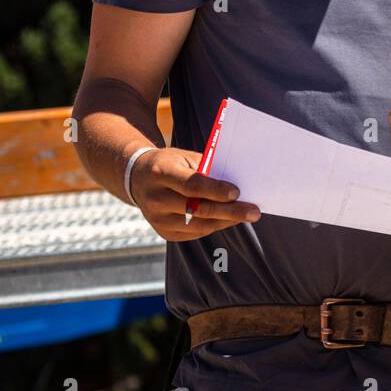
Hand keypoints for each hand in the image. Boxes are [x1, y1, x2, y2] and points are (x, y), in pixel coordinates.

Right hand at [128, 147, 260, 241]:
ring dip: (226, 221)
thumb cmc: (169, 164)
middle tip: (254, 212)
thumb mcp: (183, 157)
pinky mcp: (164, 233)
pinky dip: (215, 226)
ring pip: (199, 225)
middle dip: (230, 211)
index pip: (191, 185)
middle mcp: (155, 199)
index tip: (237, 192)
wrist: (137, 178)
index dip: (215, 190)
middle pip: (198, 209)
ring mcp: (157, 219)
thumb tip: (237, 185)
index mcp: (161, 173)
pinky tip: (229, 219)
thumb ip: (207, 169)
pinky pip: (196, 232)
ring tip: (247, 215)